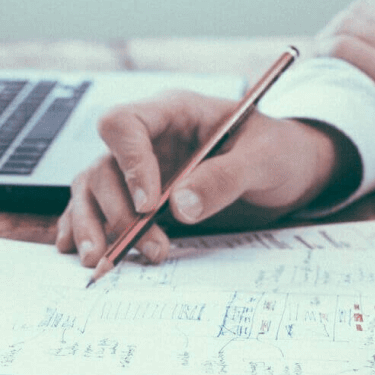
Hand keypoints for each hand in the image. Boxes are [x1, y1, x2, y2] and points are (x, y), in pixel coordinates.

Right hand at [57, 90, 353, 265]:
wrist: (290, 172)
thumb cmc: (279, 152)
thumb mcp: (264, 159)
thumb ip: (224, 178)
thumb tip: (179, 206)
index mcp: (173, 113)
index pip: (123, 125)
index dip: (129, 164)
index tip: (149, 205)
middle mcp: (147, 140)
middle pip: (103, 167)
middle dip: (118, 212)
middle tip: (151, 247)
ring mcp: (138, 170)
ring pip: (92, 191)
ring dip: (94, 227)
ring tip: (102, 262)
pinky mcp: (138, 199)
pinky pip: (98, 210)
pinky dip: (85, 230)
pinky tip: (84, 252)